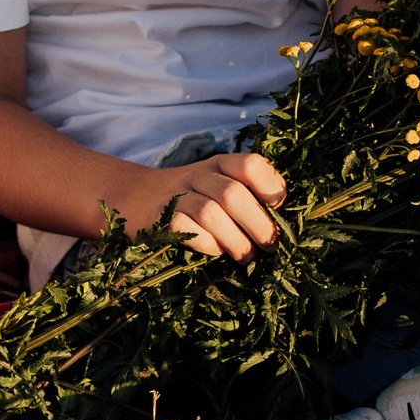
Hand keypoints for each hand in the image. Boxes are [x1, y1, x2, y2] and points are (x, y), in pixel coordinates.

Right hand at [120, 152, 287, 262]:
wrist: (136, 197)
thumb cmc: (193, 197)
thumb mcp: (218, 184)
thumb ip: (248, 196)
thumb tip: (284, 227)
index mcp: (220, 164)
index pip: (250, 165)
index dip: (270, 185)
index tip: (277, 207)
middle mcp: (199, 175)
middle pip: (233, 194)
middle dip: (258, 225)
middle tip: (270, 245)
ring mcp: (178, 195)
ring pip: (212, 213)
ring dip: (236, 240)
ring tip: (246, 255)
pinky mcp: (161, 218)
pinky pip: (188, 231)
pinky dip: (208, 244)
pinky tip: (216, 250)